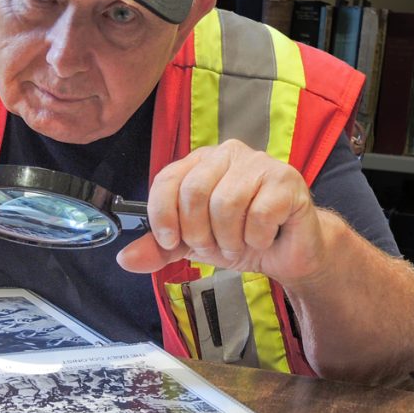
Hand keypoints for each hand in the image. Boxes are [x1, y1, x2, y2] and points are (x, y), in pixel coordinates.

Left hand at [117, 140, 326, 283]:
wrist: (288, 252)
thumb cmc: (239, 238)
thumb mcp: (192, 245)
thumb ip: (159, 248)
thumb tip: (125, 258)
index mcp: (200, 163)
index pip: (167, 179)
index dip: (163, 215)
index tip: (171, 242)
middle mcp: (227, 154)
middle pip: (194, 191)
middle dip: (199, 233)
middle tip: (214, 247)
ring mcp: (260, 163)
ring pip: (226, 203)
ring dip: (230, 239)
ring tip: (239, 244)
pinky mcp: (286, 180)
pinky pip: (260, 214)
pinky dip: (257, 239)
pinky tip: (264, 238)